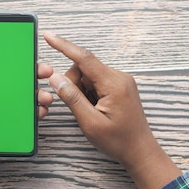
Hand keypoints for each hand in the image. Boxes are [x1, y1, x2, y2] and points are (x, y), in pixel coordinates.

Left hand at [0, 54, 53, 178]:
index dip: (7, 59)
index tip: (22, 54)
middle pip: (11, 79)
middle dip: (31, 73)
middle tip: (44, 71)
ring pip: (22, 96)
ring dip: (37, 92)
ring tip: (45, 97)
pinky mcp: (8, 122)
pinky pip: (24, 114)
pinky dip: (36, 110)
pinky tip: (41, 110)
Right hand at [44, 32, 180, 188]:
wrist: (140, 151)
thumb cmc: (118, 141)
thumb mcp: (90, 123)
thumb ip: (72, 98)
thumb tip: (55, 78)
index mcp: (113, 84)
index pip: (84, 59)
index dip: (64, 46)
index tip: (48, 36)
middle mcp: (119, 77)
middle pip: (84, 68)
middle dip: (74, 84)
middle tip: (78, 107)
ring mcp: (121, 81)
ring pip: (89, 76)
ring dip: (82, 91)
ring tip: (91, 112)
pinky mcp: (120, 87)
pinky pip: (97, 82)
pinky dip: (90, 94)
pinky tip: (96, 109)